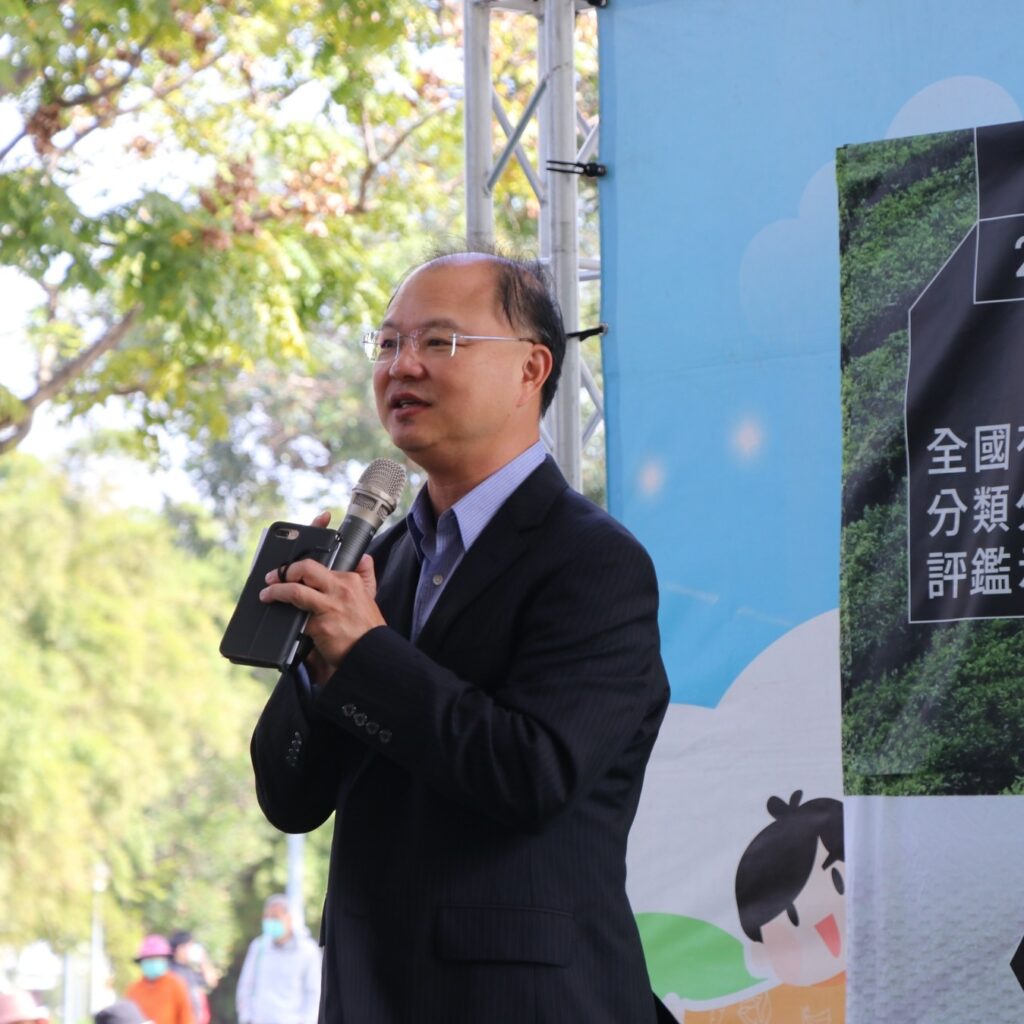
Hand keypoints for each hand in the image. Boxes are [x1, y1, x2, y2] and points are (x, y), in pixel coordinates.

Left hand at [259, 511, 384, 682]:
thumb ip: (366, 574)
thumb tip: (364, 558)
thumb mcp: (370, 595)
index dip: (299, 569)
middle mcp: (339, 590)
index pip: (318, 567)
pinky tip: (278, 620)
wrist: (372, 652)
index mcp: (349, 580)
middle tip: (272, 578)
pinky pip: (296, 619)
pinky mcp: (320, 627)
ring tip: (266, 595)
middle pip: (305, 569)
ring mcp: (329, 607)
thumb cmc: (367, 627)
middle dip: (284, 571)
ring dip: (276, 592)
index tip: (289, 572)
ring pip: (295, 591)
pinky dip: (286, 619)